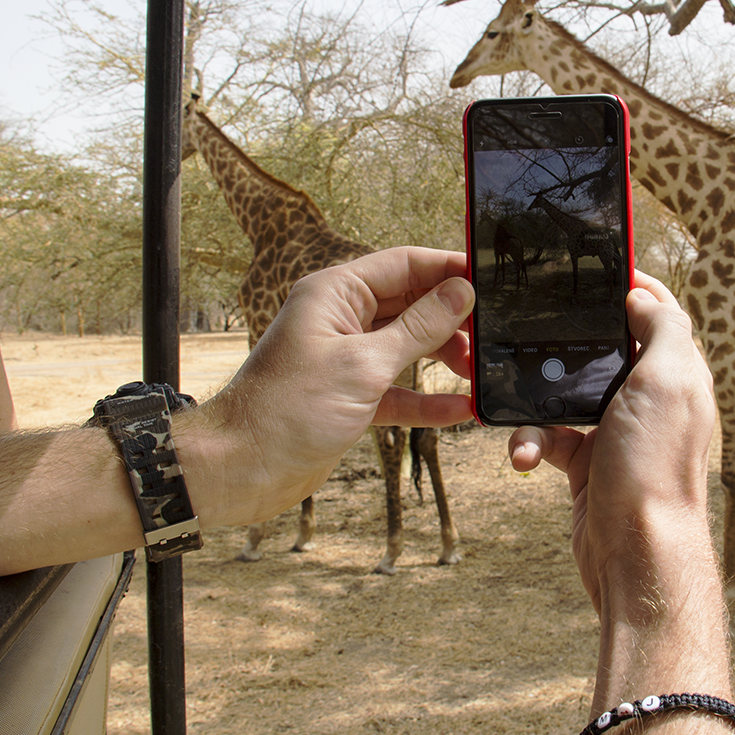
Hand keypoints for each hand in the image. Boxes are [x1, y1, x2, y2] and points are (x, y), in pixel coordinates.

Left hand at [186, 246, 474, 526]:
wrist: (241, 469)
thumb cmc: (287, 410)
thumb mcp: (365, 364)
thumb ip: (419, 328)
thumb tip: (460, 293)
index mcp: (335, 294)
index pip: (404, 265)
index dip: (448, 269)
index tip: (490, 278)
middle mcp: (341, 319)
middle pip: (411, 304)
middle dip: (452, 318)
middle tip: (492, 333)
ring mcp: (347, 358)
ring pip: (409, 347)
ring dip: (445, 358)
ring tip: (480, 372)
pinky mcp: (350, 396)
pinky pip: (400, 390)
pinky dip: (428, 399)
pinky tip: (461, 409)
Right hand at [507, 271, 714, 611]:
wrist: (635, 552)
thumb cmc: (655, 466)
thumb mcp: (669, 381)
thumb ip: (664, 328)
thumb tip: (643, 296)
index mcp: (677, 374)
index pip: (660, 313)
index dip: (633, 286)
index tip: (596, 268)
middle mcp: (651, 399)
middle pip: (606, 348)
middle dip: (567, 341)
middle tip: (532, 325)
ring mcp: (618, 431)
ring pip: (566, 393)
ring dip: (537, 401)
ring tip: (517, 409)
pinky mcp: (588, 463)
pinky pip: (549, 436)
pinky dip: (531, 443)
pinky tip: (525, 456)